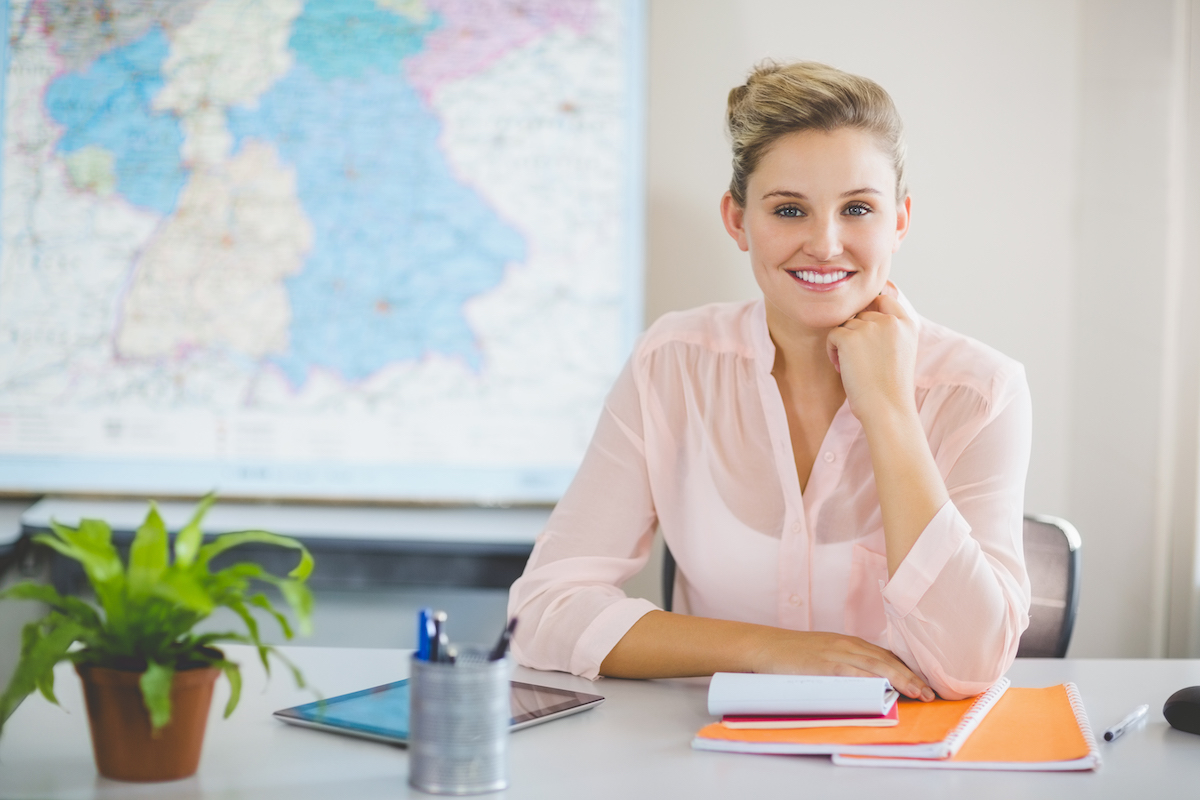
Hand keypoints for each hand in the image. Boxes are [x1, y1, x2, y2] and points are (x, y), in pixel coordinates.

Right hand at [753, 629, 934, 700]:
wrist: (766, 646)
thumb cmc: (794, 654)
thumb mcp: (826, 653)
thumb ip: (847, 664)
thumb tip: (869, 681)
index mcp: (850, 643)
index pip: (886, 655)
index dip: (908, 669)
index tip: (926, 682)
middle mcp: (847, 645)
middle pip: (887, 660)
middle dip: (912, 676)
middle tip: (931, 692)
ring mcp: (836, 653)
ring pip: (876, 666)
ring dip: (901, 679)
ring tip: (919, 693)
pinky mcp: (824, 664)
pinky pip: (853, 672)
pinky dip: (872, 680)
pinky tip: (886, 688)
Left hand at [824, 284, 917, 425]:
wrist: (888, 409)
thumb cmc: (891, 387)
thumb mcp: (901, 351)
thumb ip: (889, 331)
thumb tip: (860, 315)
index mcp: (907, 324)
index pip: (883, 299)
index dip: (869, 309)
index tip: (863, 328)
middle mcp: (890, 321)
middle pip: (861, 314)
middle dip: (855, 333)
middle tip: (858, 360)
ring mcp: (870, 328)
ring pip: (846, 324)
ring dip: (843, 343)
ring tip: (851, 367)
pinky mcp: (850, 338)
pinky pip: (833, 334)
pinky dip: (832, 350)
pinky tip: (841, 368)